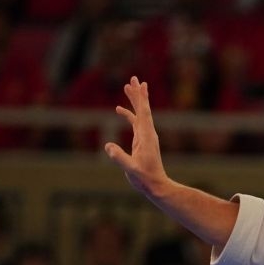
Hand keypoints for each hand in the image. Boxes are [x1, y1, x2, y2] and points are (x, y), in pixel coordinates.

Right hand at [104, 76, 167, 198]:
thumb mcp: (131, 169)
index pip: (144, 113)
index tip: (140, 84)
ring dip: (134, 100)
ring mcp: (145, 137)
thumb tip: (107, 145)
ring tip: (127, 86)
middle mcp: (147, 134)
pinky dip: (128, 114)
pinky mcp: (142, 141)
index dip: (141, 99)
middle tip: (134, 78)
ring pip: (139, 114)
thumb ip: (120, 157)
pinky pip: (135, 123)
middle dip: (138, 94)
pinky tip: (119, 109)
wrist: (156, 186)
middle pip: (143, 109)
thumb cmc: (145, 179)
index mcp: (146, 137)